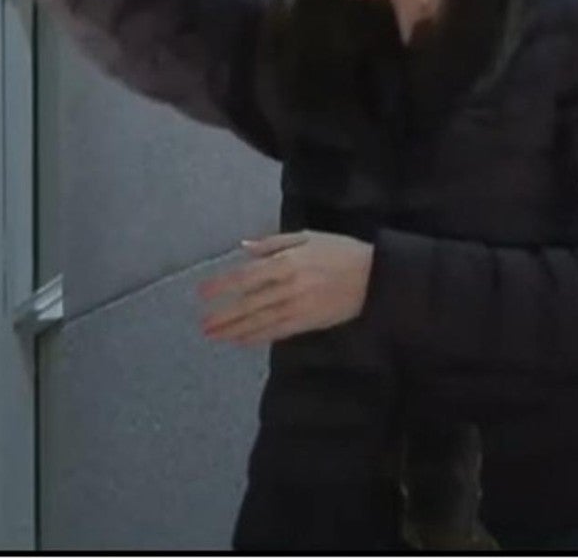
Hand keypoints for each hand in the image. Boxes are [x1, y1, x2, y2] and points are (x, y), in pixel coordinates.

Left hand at [199, 231, 372, 345]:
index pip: (246, 275)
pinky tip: (241, 341)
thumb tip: (243, 247)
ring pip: (261, 321)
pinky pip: (279, 331)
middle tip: (202, 324)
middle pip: (250, 303)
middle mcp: (290, 286)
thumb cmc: (340, 251)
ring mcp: (300, 307)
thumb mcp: (307, 237)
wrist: (376, 276)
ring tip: (214, 336)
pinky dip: (259, 337)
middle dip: (224, 315)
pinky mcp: (310, 322)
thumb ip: (273, 243)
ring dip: (235, 330)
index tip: (201, 294)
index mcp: (287, 261)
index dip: (222, 285)